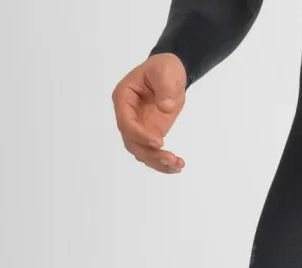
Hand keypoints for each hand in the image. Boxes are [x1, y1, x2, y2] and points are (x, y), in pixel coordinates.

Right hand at [112, 54, 186, 173]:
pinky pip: (152, 153)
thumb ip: (164, 87)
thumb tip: (165, 107)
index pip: (125, 123)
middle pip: (132, 142)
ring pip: (141, 152)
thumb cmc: (164, 68)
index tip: (159, 141)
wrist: (172, 73)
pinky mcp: (150, 134)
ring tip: (178, 165)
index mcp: (124, 98)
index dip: (139, 135)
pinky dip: (163, 163)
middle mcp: (127, 115)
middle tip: (172, 160)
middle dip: (150, 154)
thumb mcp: (165, 71)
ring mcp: (138, 127)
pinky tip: (177, 167)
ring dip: (158, 163)